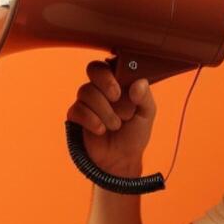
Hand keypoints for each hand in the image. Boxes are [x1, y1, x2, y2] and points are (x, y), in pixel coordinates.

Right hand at [65, 59, 156, 174]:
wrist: (120, 159)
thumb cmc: (134, 134)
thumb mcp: (147, 115)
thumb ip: (145, 98)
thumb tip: (139, 83)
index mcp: (119, 82)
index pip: (111, 63)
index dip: (114, 69)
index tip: (123, 84)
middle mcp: (101, 87)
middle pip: (94, 68)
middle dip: (106, 82)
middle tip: (116, 97)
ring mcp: (87, 101)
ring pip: (87, 91)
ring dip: (104, 111)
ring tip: (115, 125)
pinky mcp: (76, 115)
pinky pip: (78, 109)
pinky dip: (92, 120)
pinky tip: (101, 130)